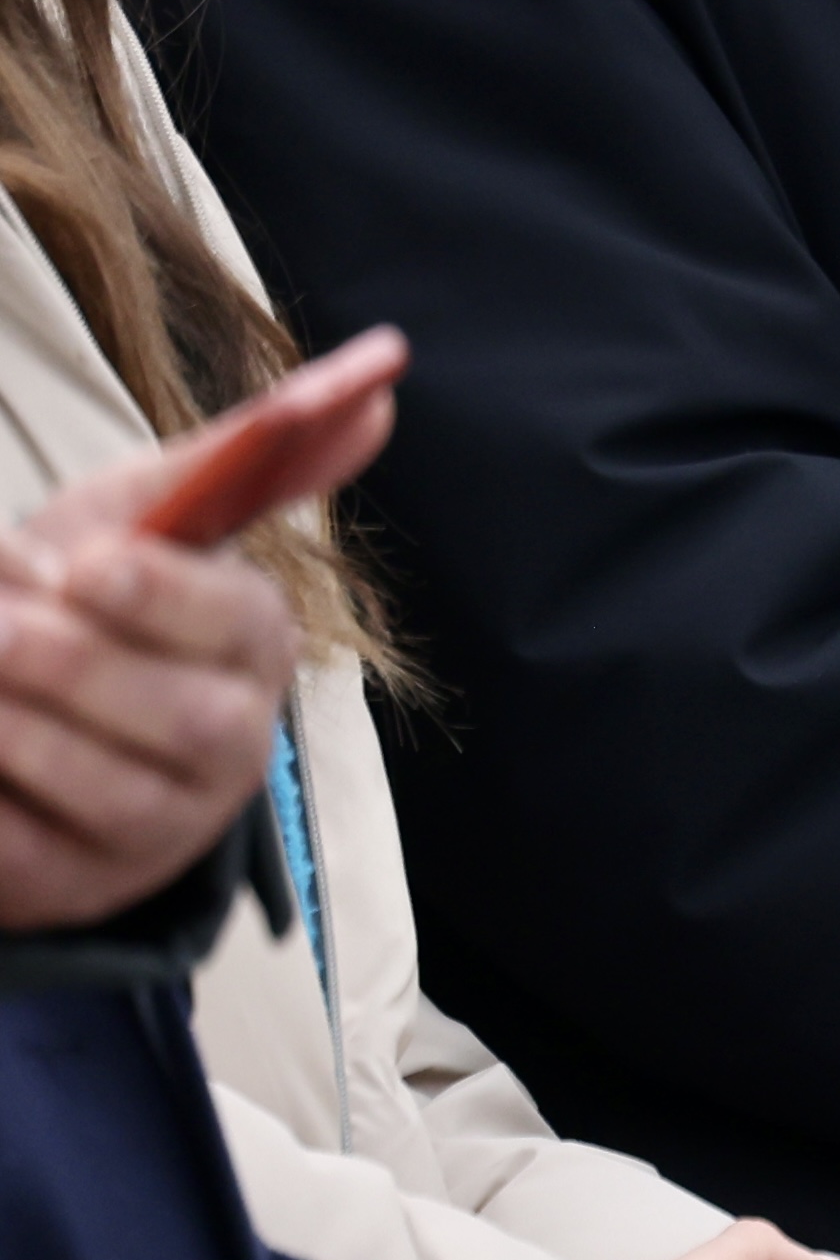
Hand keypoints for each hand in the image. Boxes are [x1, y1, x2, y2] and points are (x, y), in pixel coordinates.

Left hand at [0, 358, 370, 925]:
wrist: (8, 706)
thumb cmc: (85, 602)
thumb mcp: (139, 514)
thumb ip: (242, 454)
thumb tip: (381, 375)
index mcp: (255, 643)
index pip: (238, 624)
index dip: (158, 597)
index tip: (86, 568)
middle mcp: (235, 744)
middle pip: (185, 719)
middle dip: (72, 666)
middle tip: (3, 632)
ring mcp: (165, 826)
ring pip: (99, 785)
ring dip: (12, 727)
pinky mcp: (86, 884)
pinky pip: (26, 853)